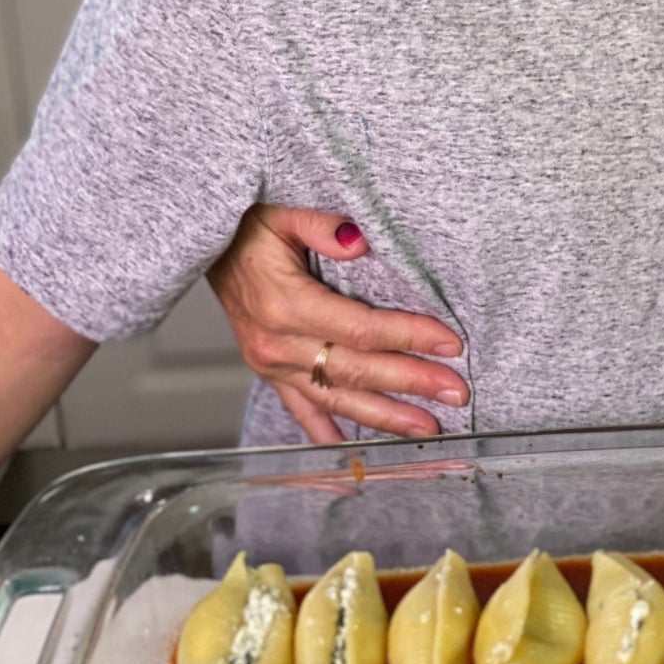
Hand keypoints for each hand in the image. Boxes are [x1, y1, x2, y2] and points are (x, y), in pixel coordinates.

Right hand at [206, 208, 466, 444]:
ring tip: (428, 426)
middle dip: (411, 383)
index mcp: (286, 305)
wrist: (207, 245)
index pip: (362, 330)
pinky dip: (327, 431)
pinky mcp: (267, 371)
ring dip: (384, 416)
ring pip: (336, 399)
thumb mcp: (284, 213)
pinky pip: (300, 409)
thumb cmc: (249, 227)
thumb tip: (358, 242)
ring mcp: (271, 364)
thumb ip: (322, 226)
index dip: (409, 337)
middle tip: (456, 392)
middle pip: (357, 371)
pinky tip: (355, 451)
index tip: (450, 343)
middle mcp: (278, 344)